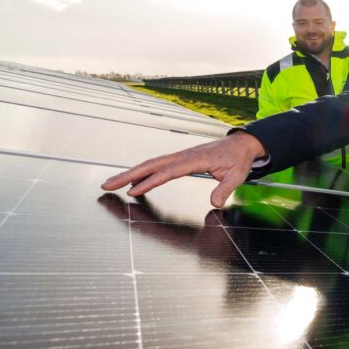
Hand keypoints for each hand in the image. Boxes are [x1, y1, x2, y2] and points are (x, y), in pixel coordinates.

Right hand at [101, 131, 266, 207]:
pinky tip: (133, 181)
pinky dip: (143, 172)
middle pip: (151, 165)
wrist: (242, 144)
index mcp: (195, 159)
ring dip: (130, 173)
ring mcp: (180, 156)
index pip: (168, 172)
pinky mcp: (181, 158)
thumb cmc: (239, 159)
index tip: (132, 191)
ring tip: (111, 183)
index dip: (149, 182)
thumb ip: (225, 189)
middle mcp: (184, 156)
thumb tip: (214, 204)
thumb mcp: (237, 175)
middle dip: (127, 175)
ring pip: (151, 163)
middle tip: (106, 185)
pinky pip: (158, 165)